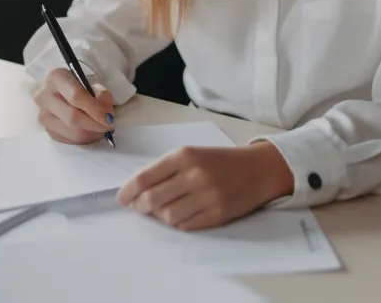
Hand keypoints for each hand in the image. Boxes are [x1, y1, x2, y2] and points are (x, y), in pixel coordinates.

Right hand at [34, 68, 115, 144]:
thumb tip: (105, 112)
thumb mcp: (93, 82)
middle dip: (95, 124)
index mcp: (56, 78)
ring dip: (92, 133)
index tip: (109, 117)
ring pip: (71, 132)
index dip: (95, 109)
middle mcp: (44, 96)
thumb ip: (101, 94)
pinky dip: (85, 139)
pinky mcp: (47, 131)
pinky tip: (92, 132)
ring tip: (102, 128)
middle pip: (72, 117)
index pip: (76, 96)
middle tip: (109, 126)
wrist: (65, 92)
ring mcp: (43, 116)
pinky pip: (69, 140)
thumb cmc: (81, 85)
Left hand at [116, 142, 292, 230]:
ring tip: (164, 209)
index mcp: (184, 156)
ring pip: (167, 216)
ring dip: (160, 216)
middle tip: (139, 207)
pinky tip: (181, 214)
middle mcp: (195, 175)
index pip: (144, 178)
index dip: (127, 192)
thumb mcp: (192, 154)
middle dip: (140, 207)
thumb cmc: (220, 161)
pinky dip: (178, 222)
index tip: (121, 198)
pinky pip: (185, 225)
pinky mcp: (217, 215)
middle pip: (151, 200)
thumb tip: (135, 192)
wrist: (260, 169)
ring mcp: (207, 197)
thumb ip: (165, 170)